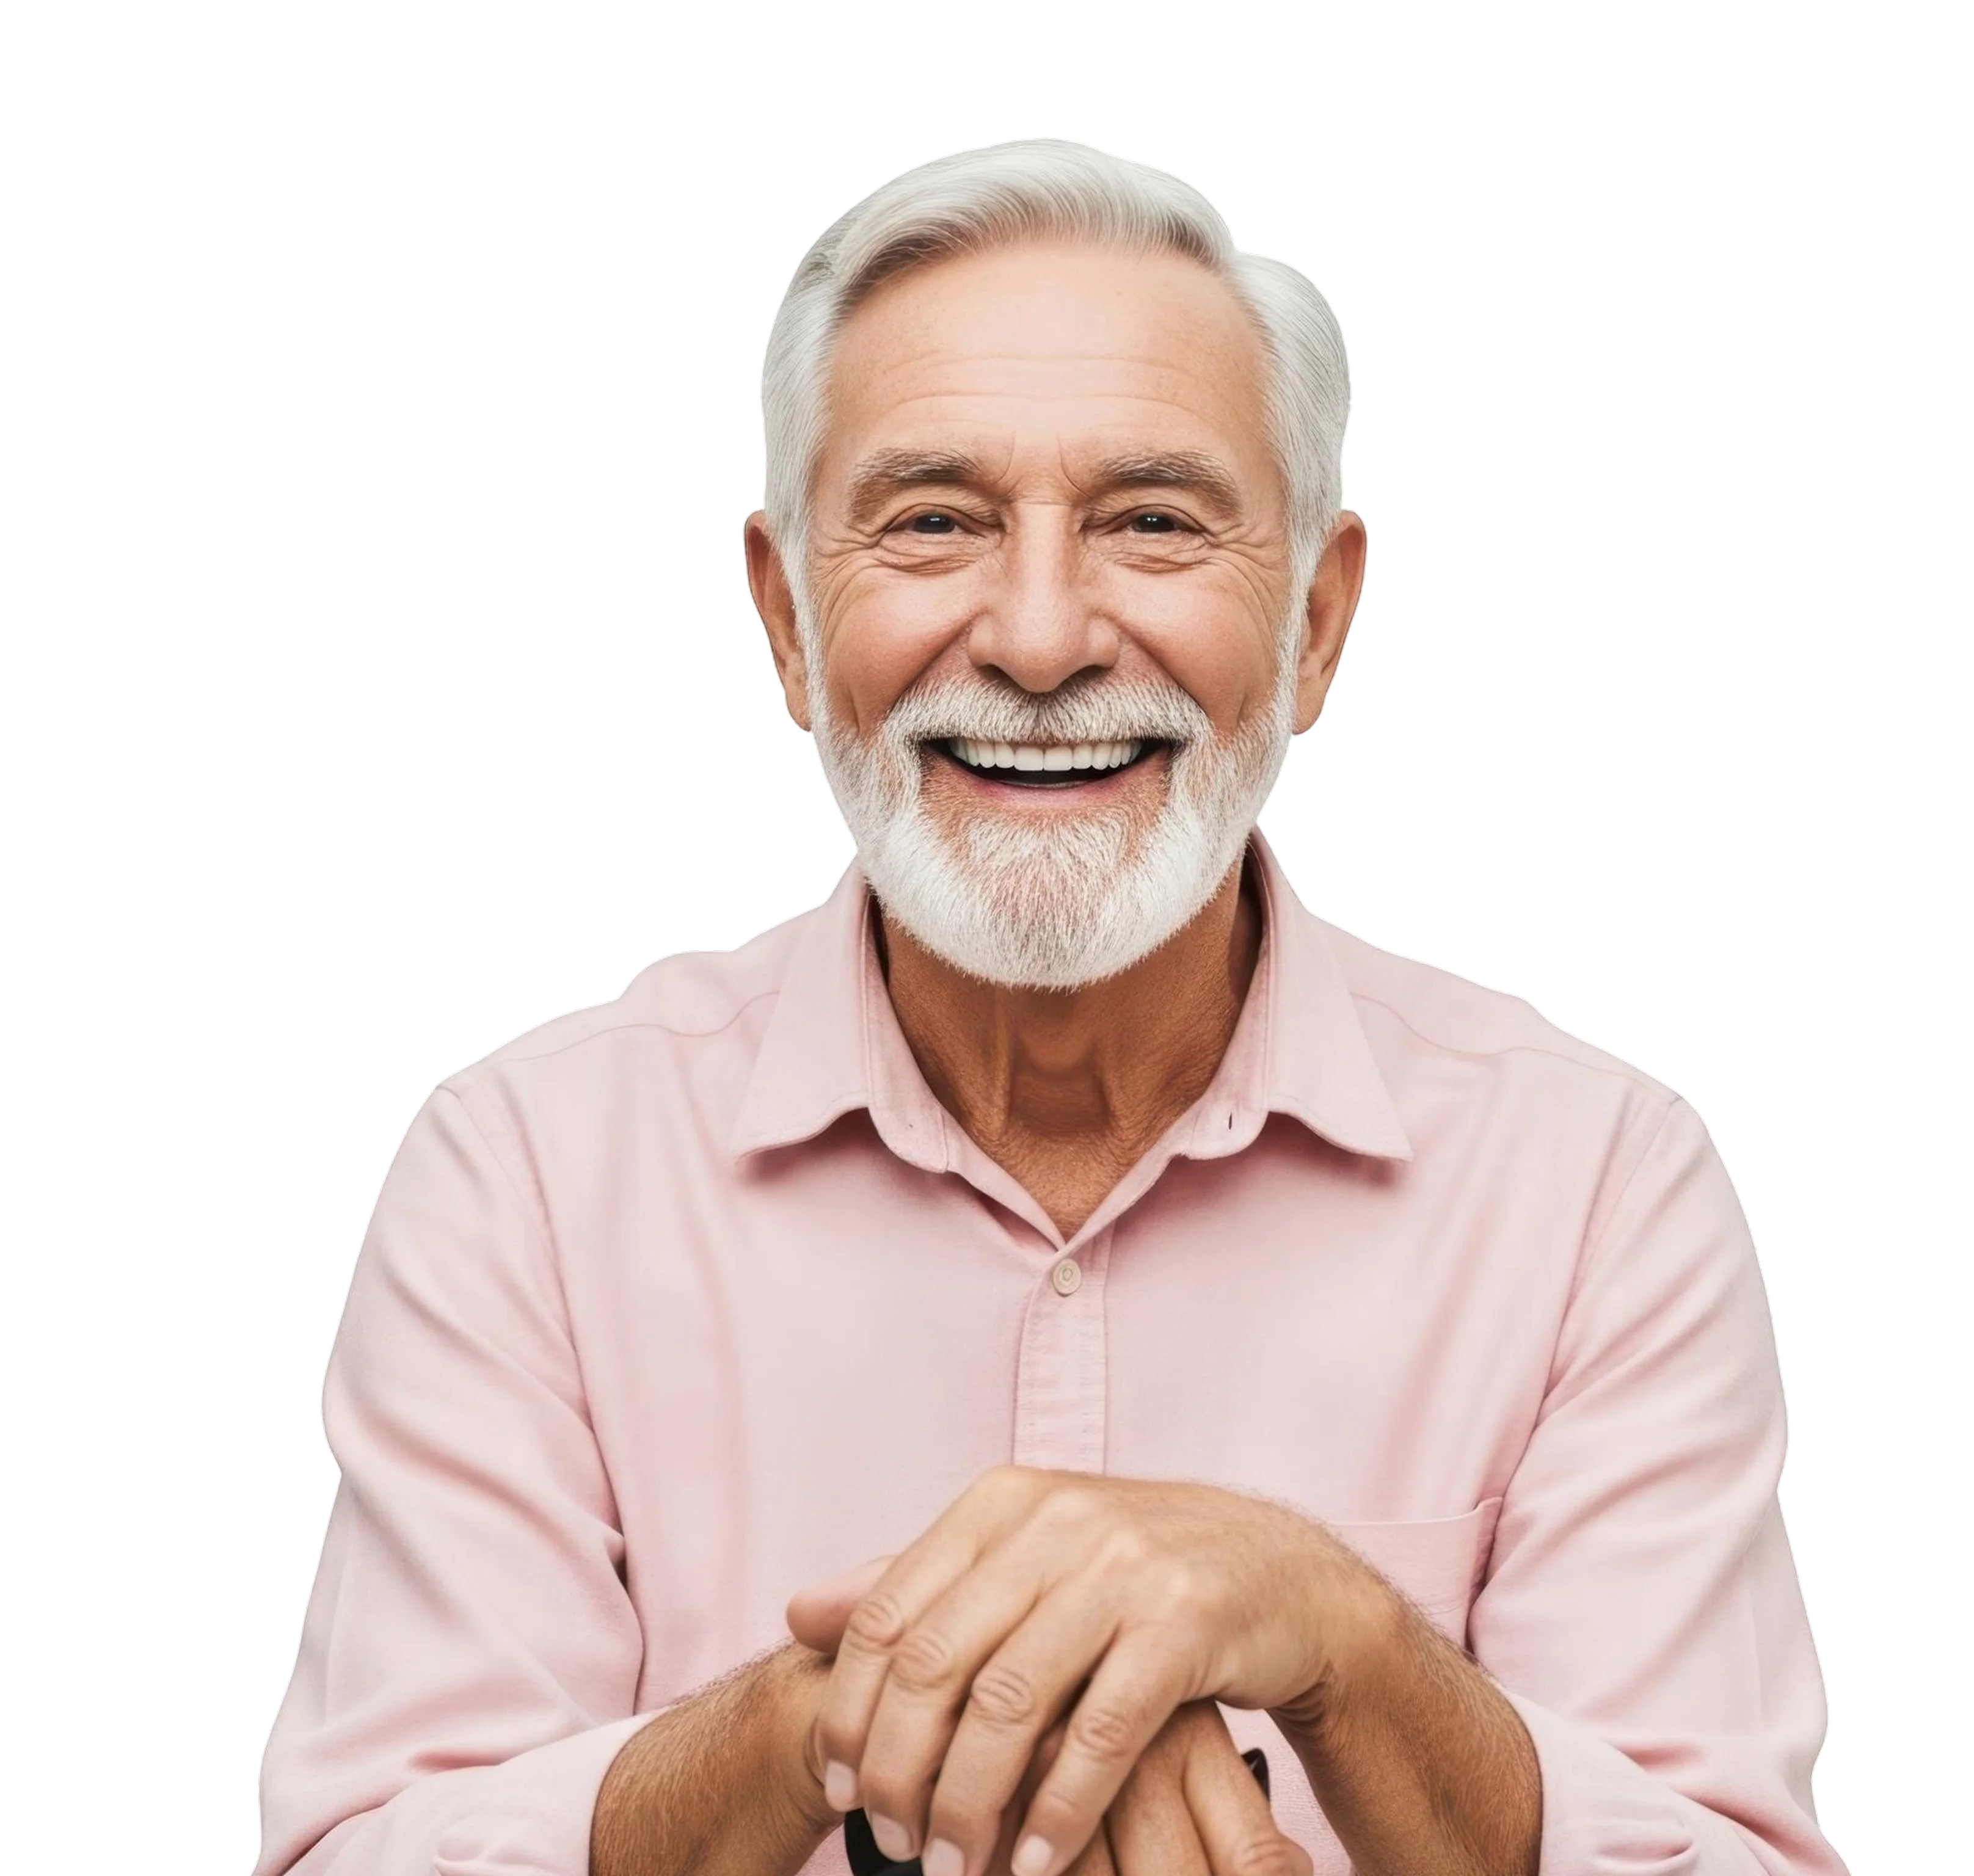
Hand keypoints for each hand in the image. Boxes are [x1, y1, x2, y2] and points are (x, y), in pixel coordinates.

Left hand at [785, 1468, 1376, 1875]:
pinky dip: (1058, 1812)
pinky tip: (1034, 1862)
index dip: (849, 1709)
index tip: (836, 1785)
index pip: (887, 1615)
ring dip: (970, 1805)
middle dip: (899, 1769)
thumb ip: (916, 1584)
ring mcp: (1124, 1568)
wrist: (1282, 1573)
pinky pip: (1100, 1734)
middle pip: (936, 1663)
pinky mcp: (1185, 1623)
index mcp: (1001, 1502)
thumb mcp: (1023, 1557)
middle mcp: (1056, 1522)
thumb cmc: (1134, 1574)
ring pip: (1010, 1704)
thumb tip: (801, 1612)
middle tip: (891, 1841)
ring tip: (953, 1867)